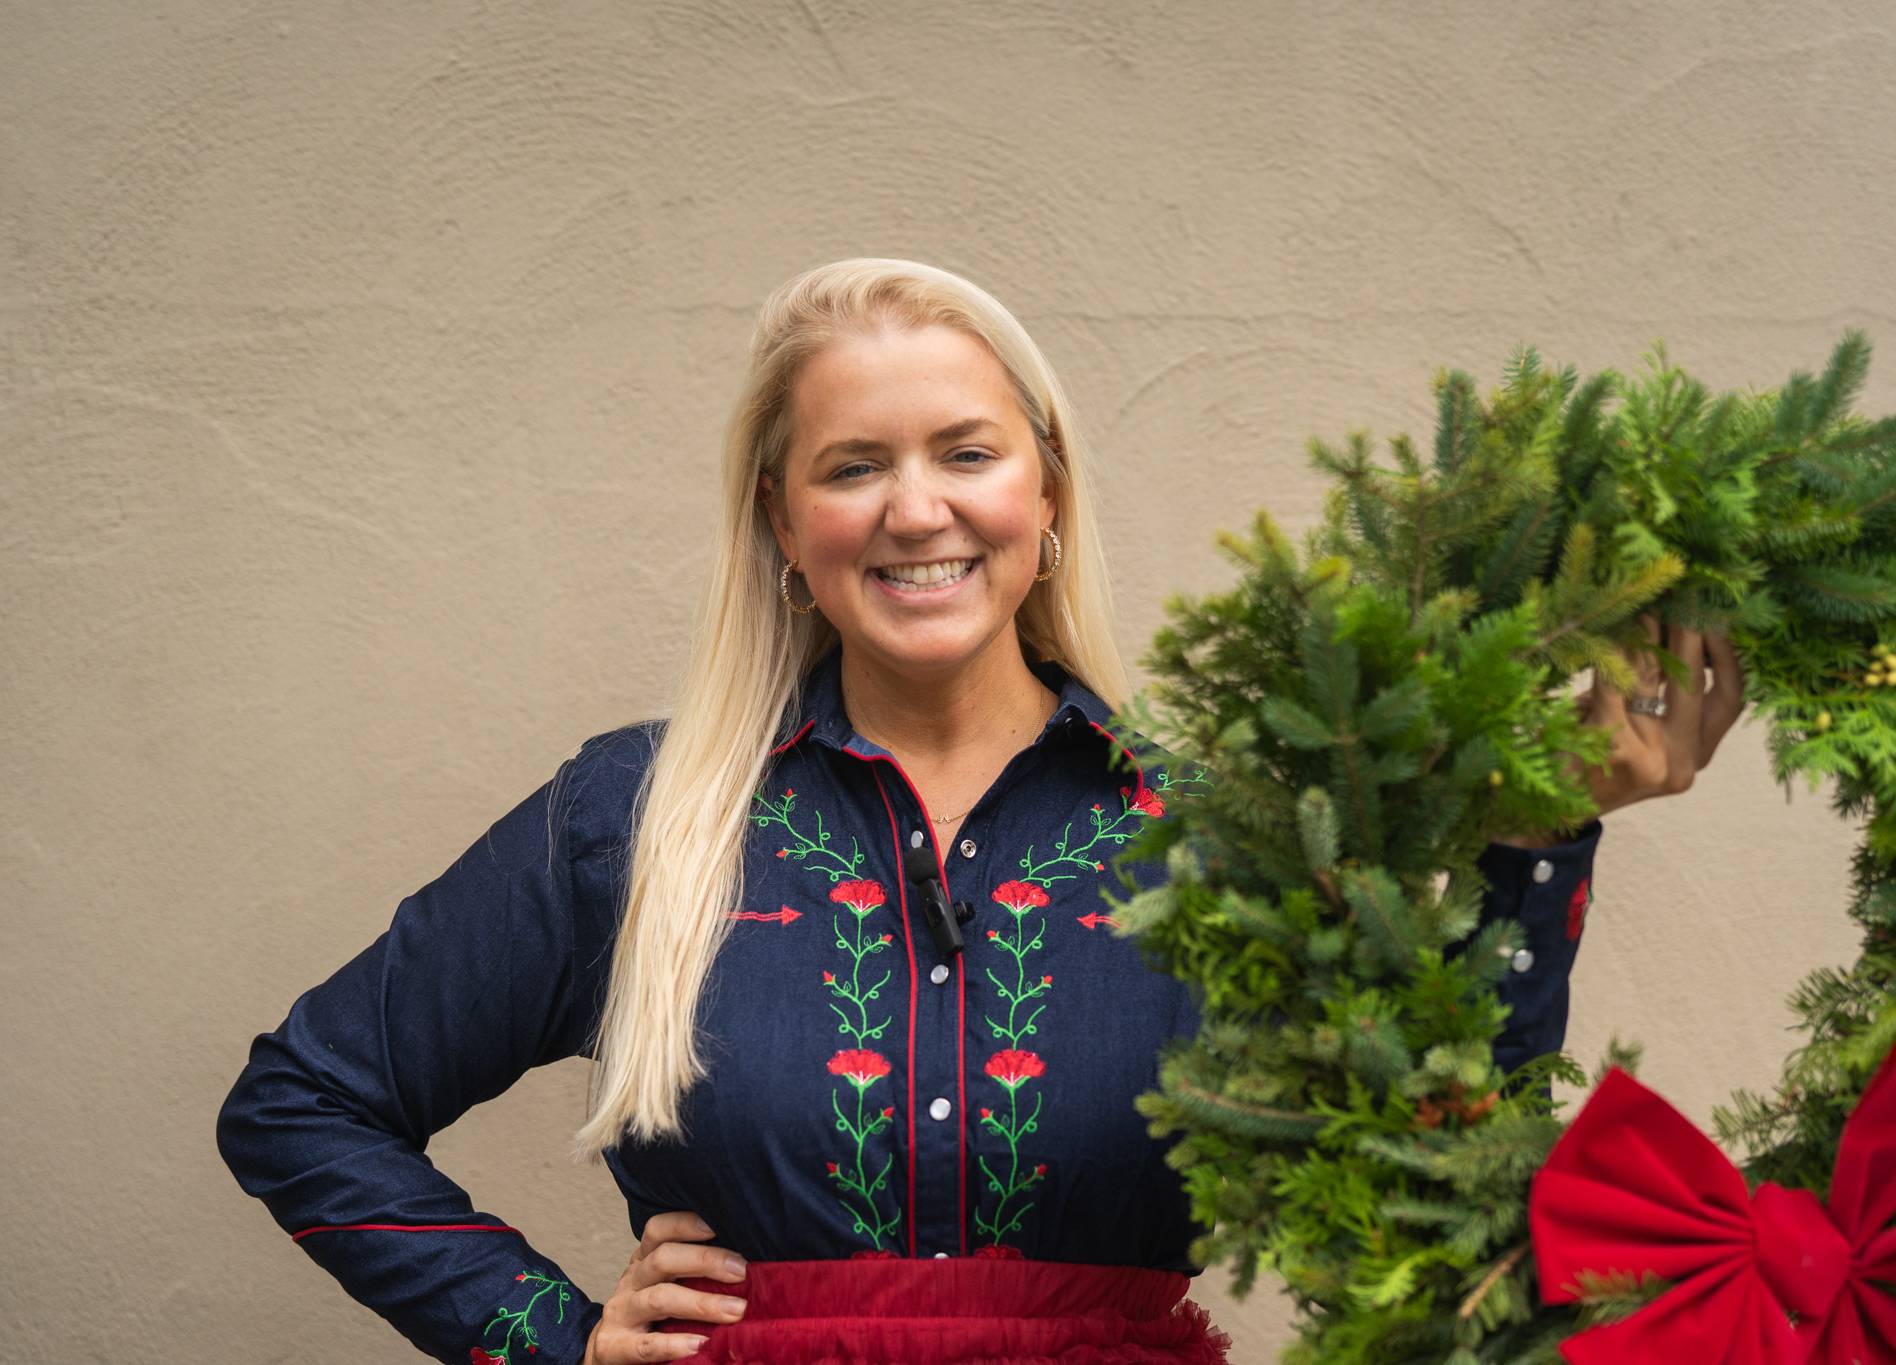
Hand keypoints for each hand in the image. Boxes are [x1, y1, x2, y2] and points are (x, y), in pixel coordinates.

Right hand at [581, 1210, 748, 1362]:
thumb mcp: (667, 1283)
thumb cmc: (651, 1314)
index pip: (658, 1229)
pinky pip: (645, 1344)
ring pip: (659, 1298)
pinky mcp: (614, 1346)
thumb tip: (747, 1262)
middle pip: (663, 1259)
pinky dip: (674, 1343)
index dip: (686, 1223)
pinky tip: (700, 1344)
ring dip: (701, 1303)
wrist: (608, 1351)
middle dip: (705, 1261)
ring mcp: (621, 1312)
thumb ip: (694, 1272)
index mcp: (645, 1260)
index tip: (719, 1225)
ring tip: (735, 1311)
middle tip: (742, 1271)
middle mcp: (632, 1280)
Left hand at [1495, 612, 1746, 846]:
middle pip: (1698, 685)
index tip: (1720, 618)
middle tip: (1683, 597)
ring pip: (1652, 681)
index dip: (1730, 657)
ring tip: (1642, 603)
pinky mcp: (1617, 749)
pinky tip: (1604, 629)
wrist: (1546, 811)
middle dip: (1691, 635)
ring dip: (1646, 637)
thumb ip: (1655, 691)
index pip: (1731, 699)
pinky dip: (1609, 656)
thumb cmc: (1591, 761)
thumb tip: (1670, 621)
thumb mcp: (1634, 730)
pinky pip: (1614, 687)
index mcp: (1696, 755)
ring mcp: (1653, 759)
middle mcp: (1682, 762)